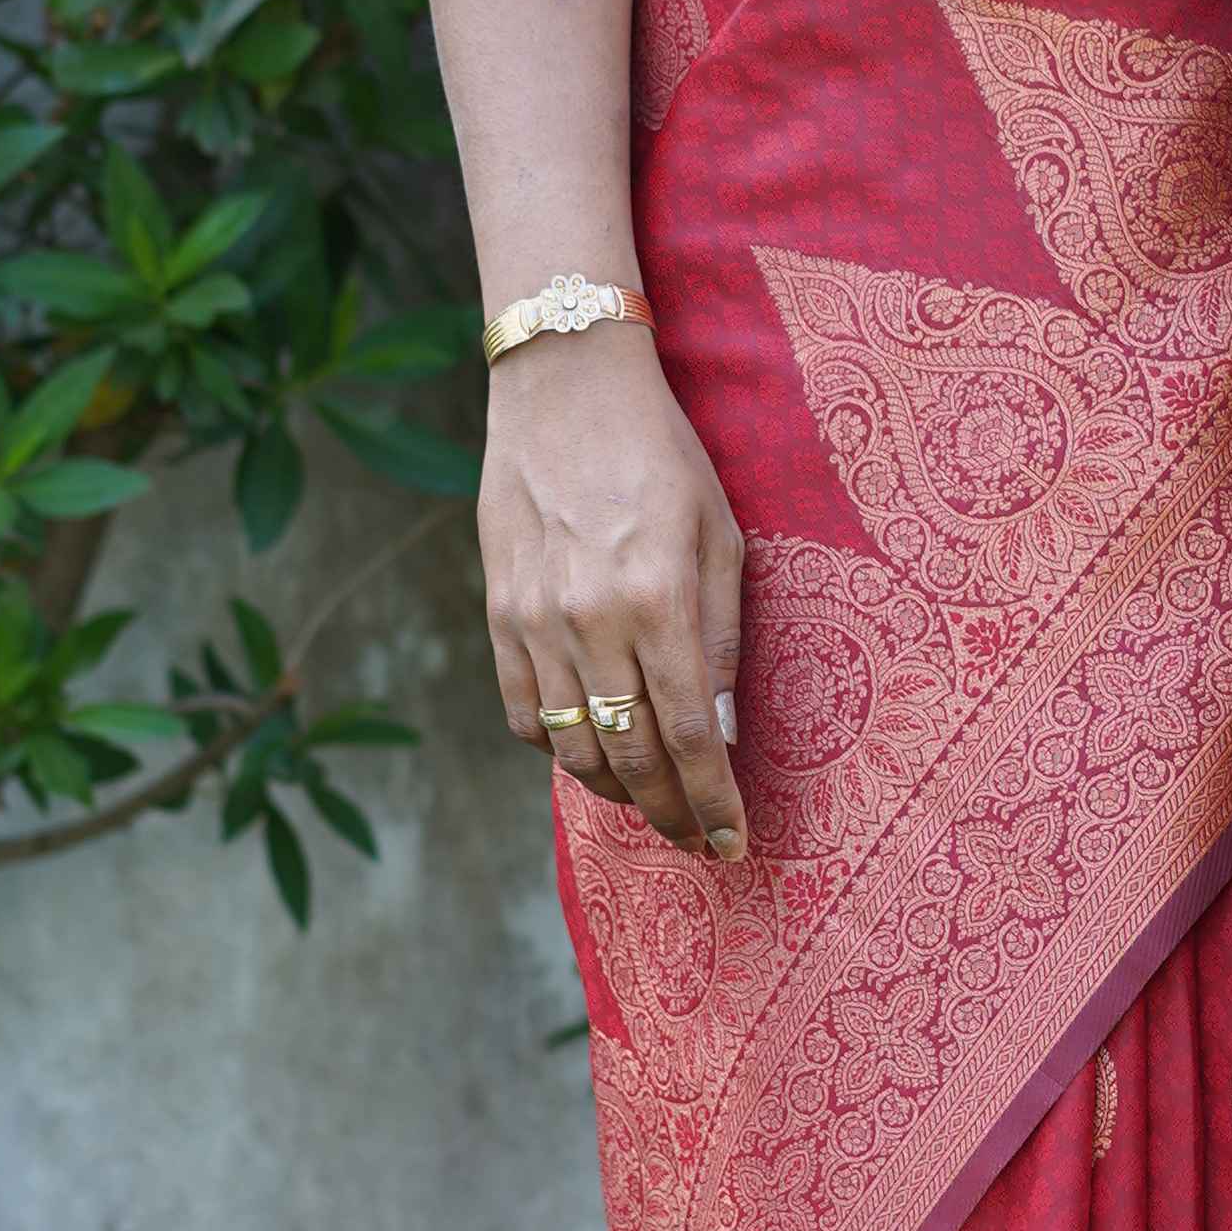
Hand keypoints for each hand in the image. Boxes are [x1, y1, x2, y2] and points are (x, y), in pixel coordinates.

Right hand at [478, 331, 745, 857]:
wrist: (563, 386)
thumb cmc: (660, 452)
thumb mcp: (720, 533)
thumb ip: (720, 637)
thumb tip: (721, 733)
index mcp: (658, 599)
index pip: (689, 737)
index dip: (712, 802)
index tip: (733, 842)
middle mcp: (591, 621)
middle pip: (630, 758)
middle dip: (670, 816)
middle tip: (697, 844)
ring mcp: (535, 621)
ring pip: (571, 749)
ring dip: (617, 792)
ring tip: (652, 802)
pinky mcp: (498, 614)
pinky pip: (523, 714)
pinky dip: (556, 750)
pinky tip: (589, 751)